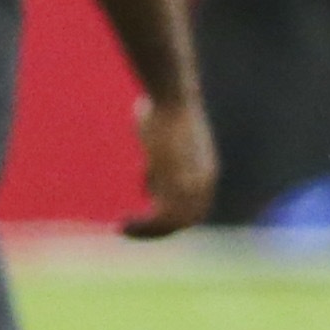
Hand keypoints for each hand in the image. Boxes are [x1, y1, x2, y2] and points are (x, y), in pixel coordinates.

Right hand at [125, 91, 217, 238]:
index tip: (149, 219)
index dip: (175, 219)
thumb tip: (148, 137)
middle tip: (131, 229)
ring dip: (146, 232)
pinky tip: (122, 224)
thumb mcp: (164, 133)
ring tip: (123, 228)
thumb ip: (160, 147)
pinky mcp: (177, 185)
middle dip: (159, 229)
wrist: (173, 97)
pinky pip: (161, 219)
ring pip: (173, 223)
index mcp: (207, 171)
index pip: (197, 209)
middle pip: (187, 220)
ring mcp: (192, 184)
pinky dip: (141, 228)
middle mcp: (204, 182)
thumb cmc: (164, 107)